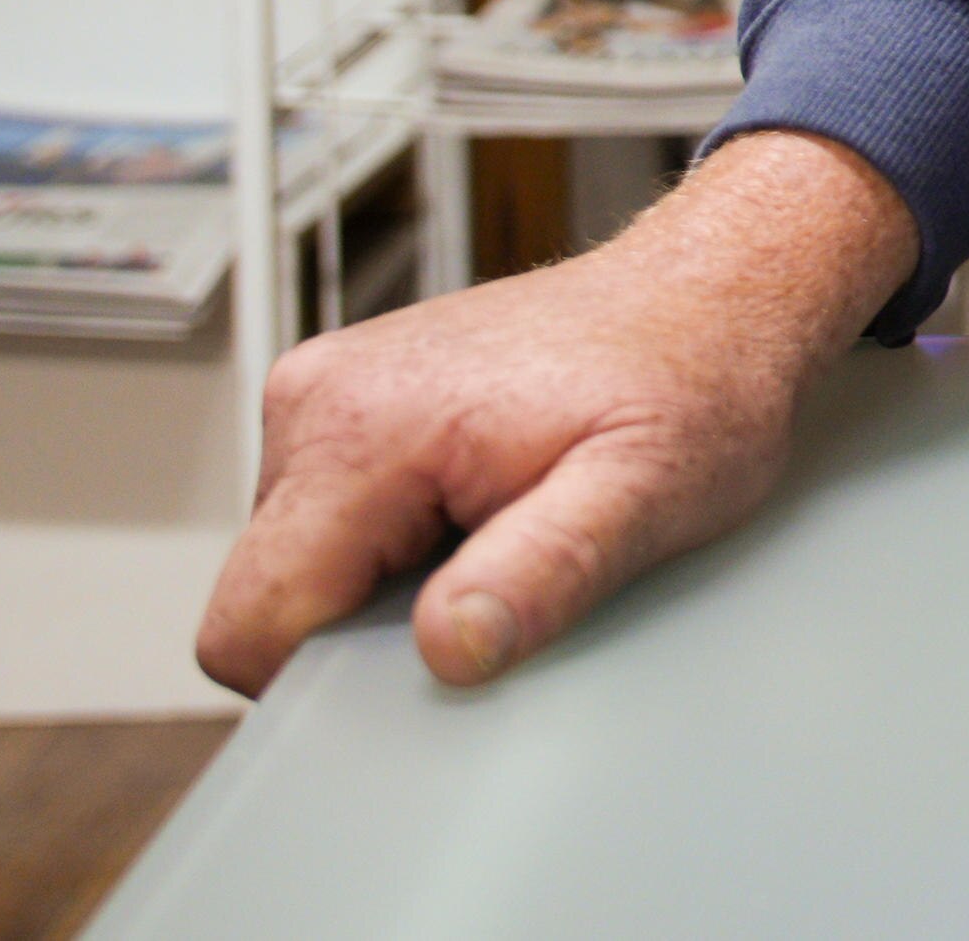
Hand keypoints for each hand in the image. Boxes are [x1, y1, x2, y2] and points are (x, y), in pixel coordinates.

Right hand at [194, 129, 916, 696]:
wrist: (714, 292)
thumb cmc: (692, 378)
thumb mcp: (648, 492)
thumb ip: (545, 571)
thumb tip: (450, 647)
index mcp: (361, 424)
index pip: (253, 622)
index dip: (328, 677)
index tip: (434, 655)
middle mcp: (319, 395)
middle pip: (269, 595)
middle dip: (364, 624)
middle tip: (494, 580)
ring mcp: (329, 391)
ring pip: (299, 561)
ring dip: (386, 580)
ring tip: (502, 529)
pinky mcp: (353, 398)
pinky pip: (332, 518)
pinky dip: (397, 539)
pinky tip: (485, 507)